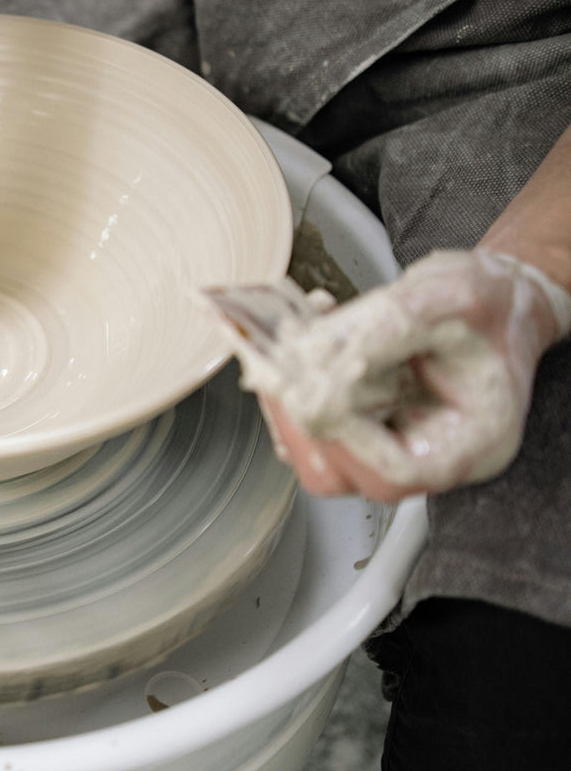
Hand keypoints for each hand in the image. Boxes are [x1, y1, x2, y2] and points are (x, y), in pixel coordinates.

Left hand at [248, 250, 570, 501]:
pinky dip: (292, 374)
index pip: (395, 471)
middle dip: (297, 416)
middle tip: (275, 361)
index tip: (311, 388)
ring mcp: (386, 442)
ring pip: (312, 446)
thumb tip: (318, 355)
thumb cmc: (490, 307)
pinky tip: (306, 328)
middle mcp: (425, 454)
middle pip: (340, 473)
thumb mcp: (452, 297)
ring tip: (294, 332)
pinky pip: (308, 415)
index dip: (344, 437)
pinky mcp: (358, 421)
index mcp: (470, 442)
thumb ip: (388, 326)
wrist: (494, 301)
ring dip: (287, 390)